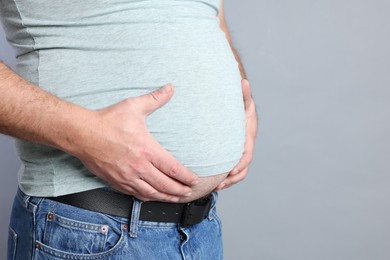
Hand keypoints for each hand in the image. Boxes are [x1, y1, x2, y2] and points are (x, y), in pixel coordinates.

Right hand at [75, 83, 198, 201]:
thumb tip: (170, 87)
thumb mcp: (133, 106)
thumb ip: (155, 99)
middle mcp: (139, 167)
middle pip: (165, 185)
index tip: (194, 180)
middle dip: (180, 190)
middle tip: (189, 191)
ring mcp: (127, 177)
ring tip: (177, 198)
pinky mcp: (117, 182)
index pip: (173, 168)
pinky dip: (148, 198)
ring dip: (167, 197)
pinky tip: (153, 197)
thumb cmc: (107, 121)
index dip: (186, 176)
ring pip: (152, 193)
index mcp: (146, 150)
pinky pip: (136, 195)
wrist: (81, 133)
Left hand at [214, 79, 257, 191]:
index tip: (231, 171)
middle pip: (242, 169)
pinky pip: (229, 170)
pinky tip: (211, 180)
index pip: (246, 155)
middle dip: (231, 178)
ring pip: (236, 172)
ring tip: (214, 186)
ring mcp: (238, 152)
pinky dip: (223, 177)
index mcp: (248, 137)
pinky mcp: (231, 154)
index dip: (240, 164)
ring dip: (227, 181)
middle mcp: (244, 147)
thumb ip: (243, 94)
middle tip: (219, 184)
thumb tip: (243, 82)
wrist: (239, 108)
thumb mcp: (242, 99)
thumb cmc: (240, 104)